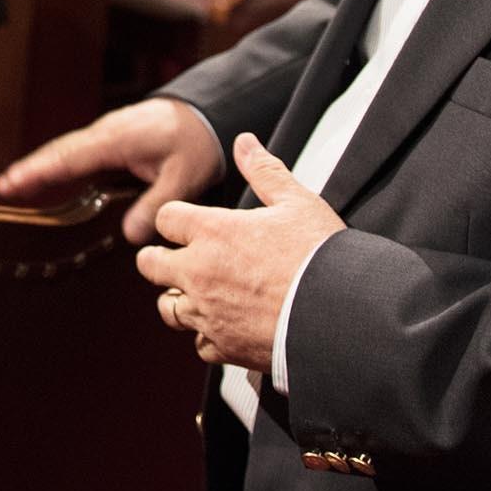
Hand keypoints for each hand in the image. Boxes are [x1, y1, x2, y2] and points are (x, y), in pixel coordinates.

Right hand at [0, 96, 224, 245]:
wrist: (210, 110)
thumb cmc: (197, 141)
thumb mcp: (184, 177)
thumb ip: (155, 205)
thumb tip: (129, 234)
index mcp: (116, 140)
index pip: (69, 158)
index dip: (39, 171)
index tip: (12, 183)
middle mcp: (106, 133)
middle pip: (60, 151)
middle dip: (31, 167)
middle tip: (3, 186)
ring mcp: (109, 132)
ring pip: (68, 149)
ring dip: (43, 163)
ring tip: (17, 182)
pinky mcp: (115, 136)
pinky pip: (81, 149)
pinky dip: (62, 160)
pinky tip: (54, 173)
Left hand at [134, 135, 343, 371]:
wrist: (341, 315)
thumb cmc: (321, 257)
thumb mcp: (297, 202)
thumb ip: (264, 171)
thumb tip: (245, 143)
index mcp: (212, 232)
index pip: (165, 218)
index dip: (176, 219)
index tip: (189, 224)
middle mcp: (199, 272)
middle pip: (149, 264)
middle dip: (159, 259)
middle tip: (178, 258)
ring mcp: (207, 313)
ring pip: (167, 307)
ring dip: (179, 299)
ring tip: (201, 293)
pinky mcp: (223, 347)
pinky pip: (198, 343)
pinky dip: (208, 335)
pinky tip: (226, 325)